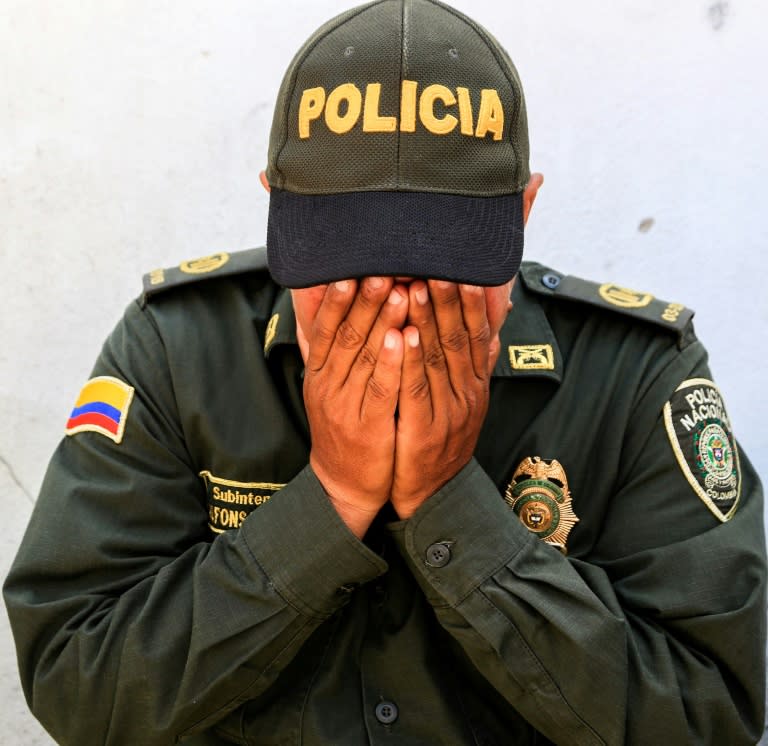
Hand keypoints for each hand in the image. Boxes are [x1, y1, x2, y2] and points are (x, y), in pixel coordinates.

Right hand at [303, 277, 408, 536]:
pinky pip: (379, 390)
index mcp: (319, 372)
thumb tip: (316, 301)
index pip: (326, 327)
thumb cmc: (342, 424)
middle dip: (365, 299)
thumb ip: (326, 344)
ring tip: (399, 291)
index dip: (338, 297)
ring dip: (381, 322)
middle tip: (383, 268)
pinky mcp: (367, 427)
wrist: (344, 482)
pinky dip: (390, 363)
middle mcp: (327, 385)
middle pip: (346, 335)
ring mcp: (345, 406)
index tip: (353, 266)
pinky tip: (403, 339)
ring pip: (363, 358)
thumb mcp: (327, 383)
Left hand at [391, 280, 490, 517]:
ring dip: (427, 320)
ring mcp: (449, 414)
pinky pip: (417, 390)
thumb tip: (493, 331)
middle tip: (437, 264)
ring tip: (415, 286)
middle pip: (459, 339)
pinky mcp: (425, 432)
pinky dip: (410, 361)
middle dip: (448, 300)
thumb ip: (475, 367)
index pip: (476, 335)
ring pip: (438, 359)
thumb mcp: (465, 403)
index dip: (471, 302)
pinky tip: (402, 335)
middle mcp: (468, 395)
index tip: (463, 269)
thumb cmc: (443, 440)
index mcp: (476, 385)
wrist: (433, 495)